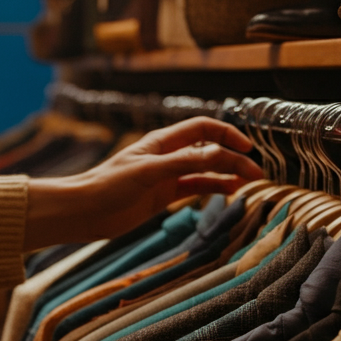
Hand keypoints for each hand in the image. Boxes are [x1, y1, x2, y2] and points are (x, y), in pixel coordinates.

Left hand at [24, 117, 263, 250]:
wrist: (85, 211)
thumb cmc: (108, 185)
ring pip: (204, 170)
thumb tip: (220, 156)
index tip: (245, 149)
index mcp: (162, 142)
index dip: (226, 135)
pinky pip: (194, 188)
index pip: (203, 129)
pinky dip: (212, 188)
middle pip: (208, 149)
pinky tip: (228, 192)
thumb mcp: (149, 171)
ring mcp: (166, 176)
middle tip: (255, 173)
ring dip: (226, 174)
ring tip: (248, 183)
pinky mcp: (162, 196)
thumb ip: (184, 162)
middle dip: (233, 157)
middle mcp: (167, 156)